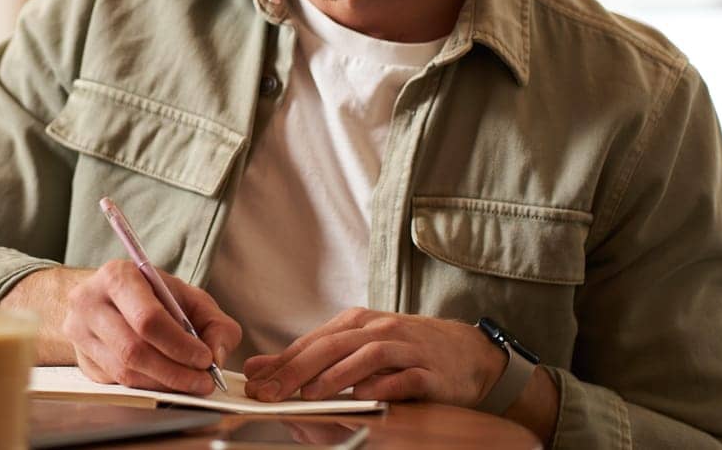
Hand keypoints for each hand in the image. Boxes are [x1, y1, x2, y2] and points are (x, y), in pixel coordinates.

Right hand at [61, 260, 241, 395]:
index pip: (148, 318)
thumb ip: (214, 322)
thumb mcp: (187, 296)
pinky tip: (168, 384)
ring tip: (191, 384)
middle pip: (134, 350)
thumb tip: (217, 356)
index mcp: (117, 276)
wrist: (104, 297)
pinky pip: (118, 384)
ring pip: (125, 372)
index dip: (180, 345)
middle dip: (175, 371)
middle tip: (203, 381)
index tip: (205, 359)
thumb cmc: (150, 295)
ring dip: (164, 384)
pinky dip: (149, 388)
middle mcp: (90, 303)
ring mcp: (80, 334)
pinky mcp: (83, 361)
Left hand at [242, 308, 503, 405]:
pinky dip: (384, 387)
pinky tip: (364, 399)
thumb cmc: (406, 350)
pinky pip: (405, 378)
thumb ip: (312, 358)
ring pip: (368, 356)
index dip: (281, 362)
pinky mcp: (431, 372)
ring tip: (310, 394)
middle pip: (333, 345)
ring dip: (337, 375)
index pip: (312, 341)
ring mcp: (407, 348)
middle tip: (271, 391)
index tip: (254, 382)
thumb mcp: (357, 347)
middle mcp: (379, 329)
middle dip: (297, 369)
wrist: (467, 352)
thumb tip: (261, 369)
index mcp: (357, 322)